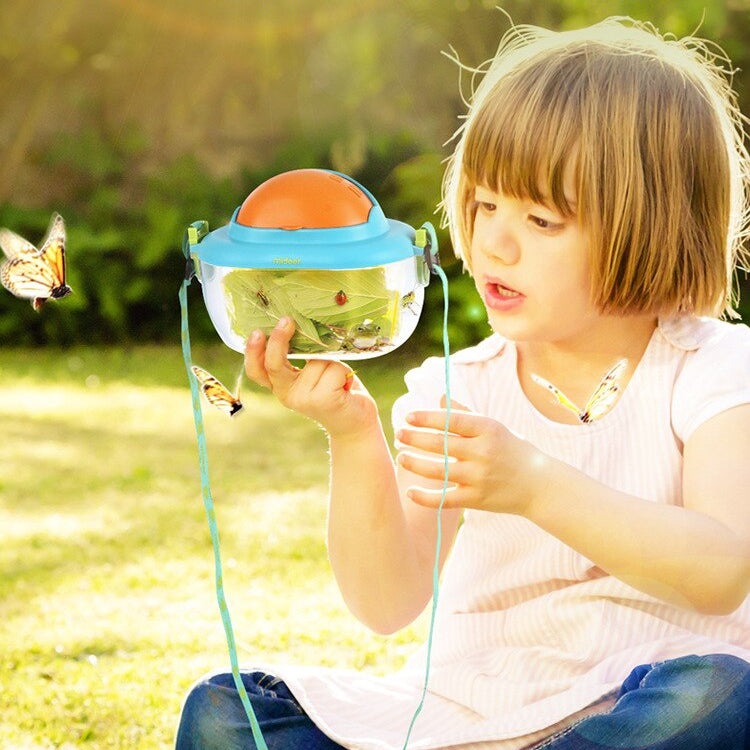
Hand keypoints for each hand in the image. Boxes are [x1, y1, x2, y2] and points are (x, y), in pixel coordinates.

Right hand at [244, 317, 379, 437]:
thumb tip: (306, 328)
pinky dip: (343, 371)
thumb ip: (304, 358)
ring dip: (332, 362)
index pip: (257, 371)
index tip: (257, 332)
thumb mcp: (314, 373)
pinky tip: (345, 387)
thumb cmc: (335, 390)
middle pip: (274, 364)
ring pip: (316, 360)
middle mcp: (287, 394)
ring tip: (338, 379)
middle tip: (286, 320)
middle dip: (278, 340)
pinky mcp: (323, 400)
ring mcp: (304, 399)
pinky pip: (333, 369)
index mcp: (281, 386)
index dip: (253, 352)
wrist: (355, 424)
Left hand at [396, 397, 550, 514]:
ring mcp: (479, 477)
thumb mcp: (494, 427)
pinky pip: (445, 499)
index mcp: (487, 429)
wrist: (539, 485)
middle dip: (415, 439)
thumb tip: (440, 397)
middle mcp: (483, 452)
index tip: (408, 417)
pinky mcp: (477, 499)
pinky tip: (410, 491)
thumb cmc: (512, 450)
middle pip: (440, 444)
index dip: (427, 418)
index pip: (451, 420)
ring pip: (438, 470)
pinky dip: (425, 497)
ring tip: (401, 457)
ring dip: (415, 463)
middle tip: (398, 435)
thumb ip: (465, 413)